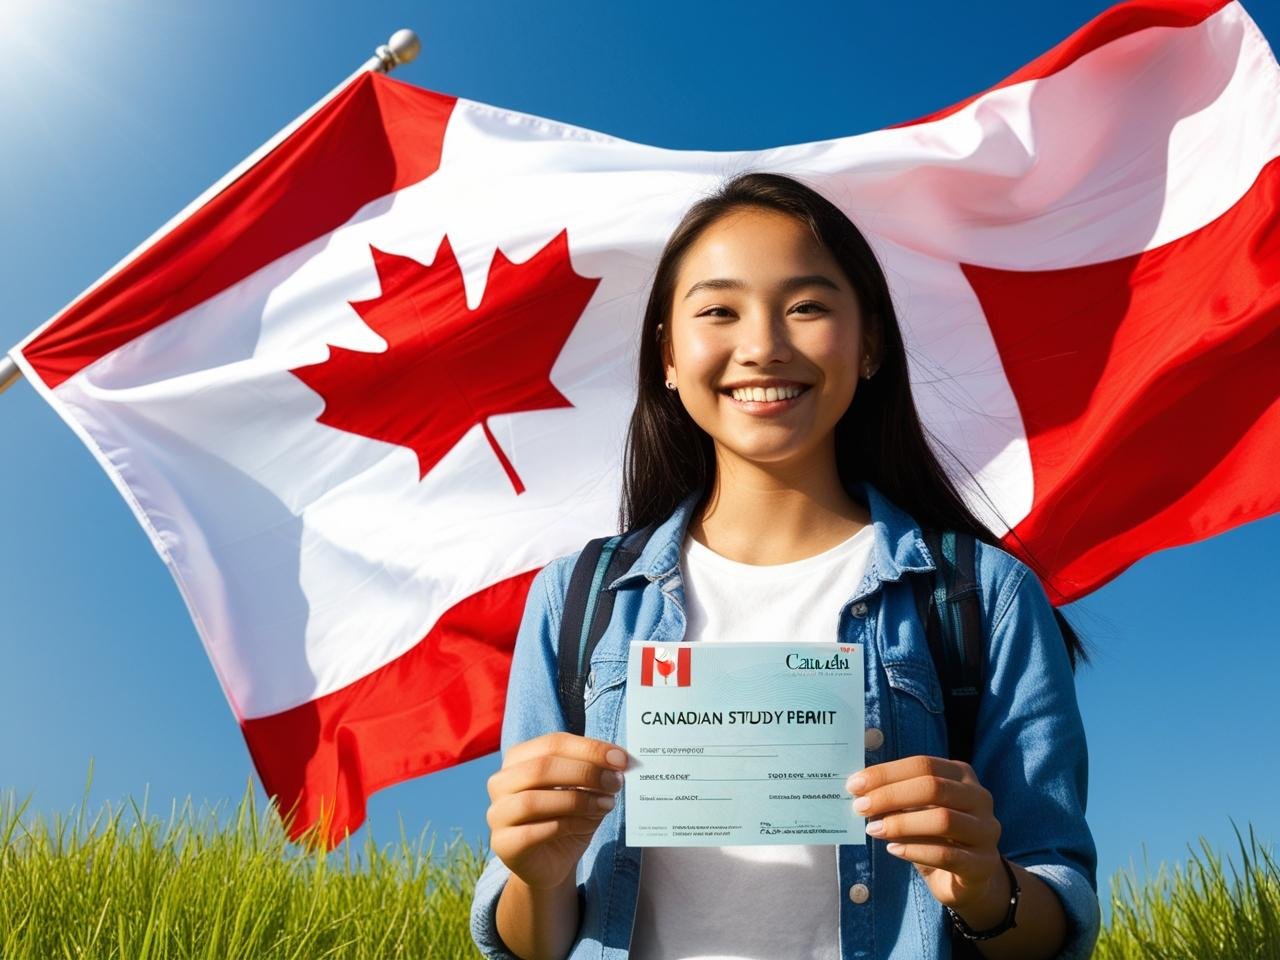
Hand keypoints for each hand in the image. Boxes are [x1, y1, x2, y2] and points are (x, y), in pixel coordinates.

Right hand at [486, 732, 628, 890]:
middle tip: (616, 782)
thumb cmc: (566, 818)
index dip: (589, 748)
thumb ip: (595, 773)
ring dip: (577, 800)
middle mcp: (501, 782)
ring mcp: (497, 813)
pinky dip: (566, 825)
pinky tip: (587, 825)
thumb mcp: (584, 790)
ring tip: (606, 805)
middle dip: (586, 772)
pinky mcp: (503, 844)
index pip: (553, 743)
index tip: (621, 758)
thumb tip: (620, 760)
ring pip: (533, 800)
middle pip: (541, 767)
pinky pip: (534, 832)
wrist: (551, 864)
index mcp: (518, 758)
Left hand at [847, 755, 1007, 920]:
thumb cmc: (935, 836)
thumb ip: (896, 798)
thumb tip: (859, 791)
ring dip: (901, 823)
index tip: (854, 785)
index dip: (886, 773)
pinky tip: (892, 850)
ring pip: (942, 819)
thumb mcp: (916, 811)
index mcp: (962, 775)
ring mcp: (985, 831)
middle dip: (890, 795)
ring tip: (872, 829)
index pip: (923, 764)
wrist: (967, 880)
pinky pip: (947, 855)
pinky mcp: (983, 864)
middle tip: (860, 807)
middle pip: (933, 787)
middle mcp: (979, 798)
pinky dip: (915, 850)